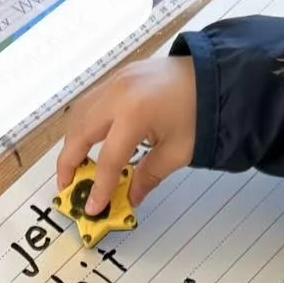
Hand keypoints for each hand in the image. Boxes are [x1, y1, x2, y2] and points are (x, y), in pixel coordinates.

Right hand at [58, 55, 196, 214]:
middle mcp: (117, 94)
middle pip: (80, 133)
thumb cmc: (202, 112)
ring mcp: (115, 81)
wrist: (216, 74)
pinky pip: (90, 101)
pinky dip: (84, 124)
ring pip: (79, 114)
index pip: (108, 159)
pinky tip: (89, 142)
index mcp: (134, 114)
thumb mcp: (178, 152)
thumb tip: (130, 197)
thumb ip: (148, 176)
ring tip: (75, 167)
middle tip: (67, 187)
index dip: (99, 187)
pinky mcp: (119, 76)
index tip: (93, 208)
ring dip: (72, 141)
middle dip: (69, 163)